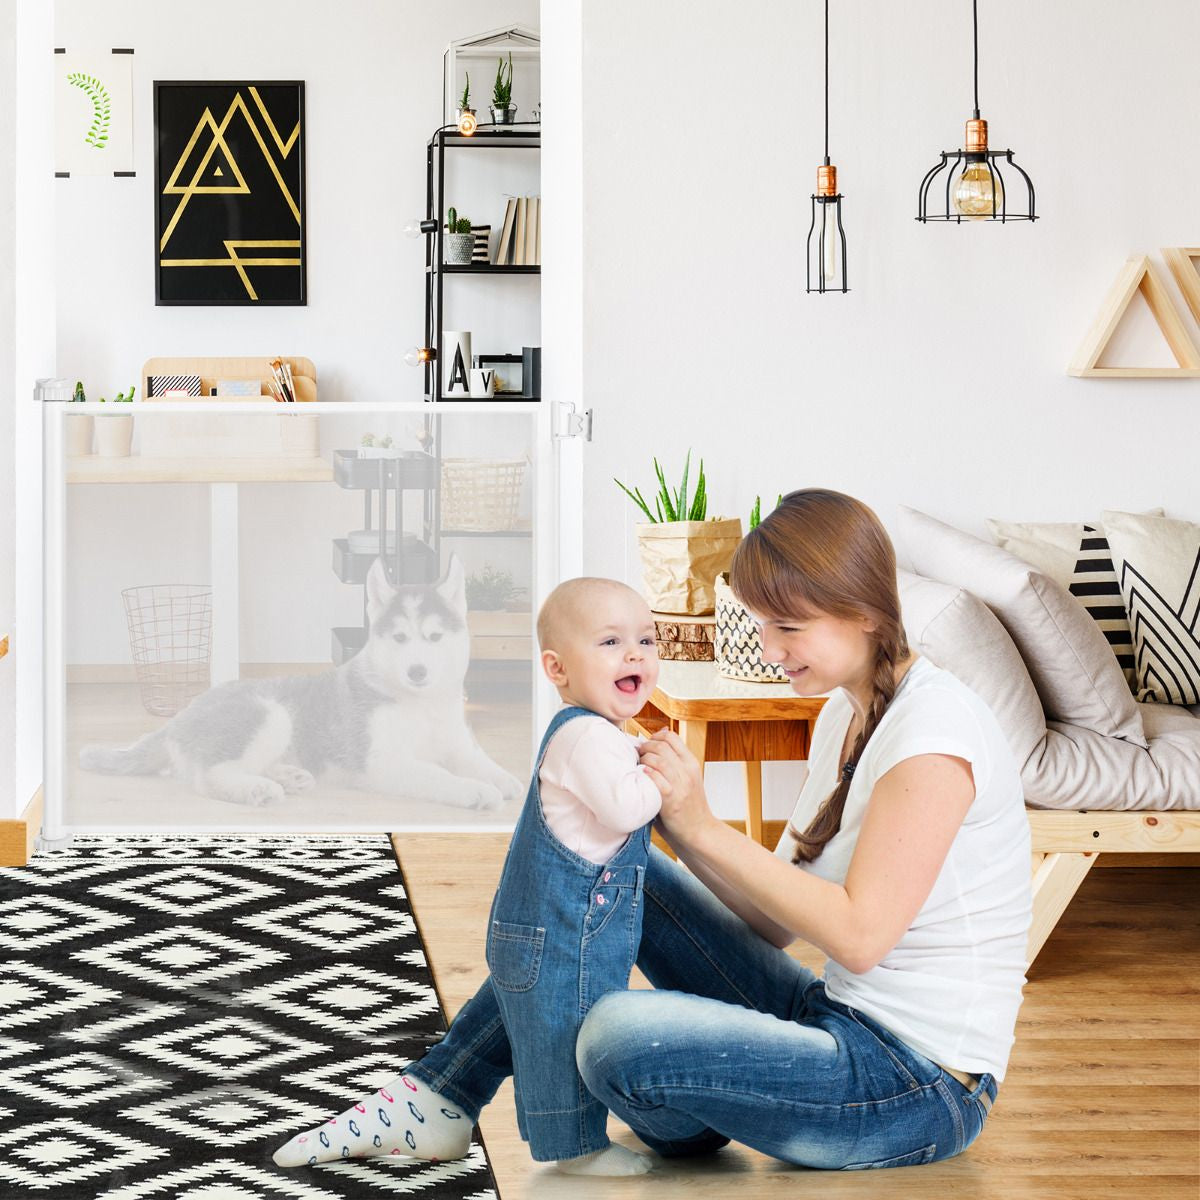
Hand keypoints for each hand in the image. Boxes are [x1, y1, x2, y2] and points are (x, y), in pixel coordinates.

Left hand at [638, 730, 713, 844]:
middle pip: (662, 746)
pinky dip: (647, 775)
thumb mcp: (688, 777)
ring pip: (659, 761)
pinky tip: (642, 776)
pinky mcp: (672, 800)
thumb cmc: (689, 804)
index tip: (647, 744)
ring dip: (644, 760)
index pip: (672, 737)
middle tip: (638, 755)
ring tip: (639, 766)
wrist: (700, 829)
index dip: (655, 737)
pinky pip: (657, 780)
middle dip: (645, 747)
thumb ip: (675, 760)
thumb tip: (660, 735)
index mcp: (691, 763)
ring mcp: (681, 785)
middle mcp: (687, 771)